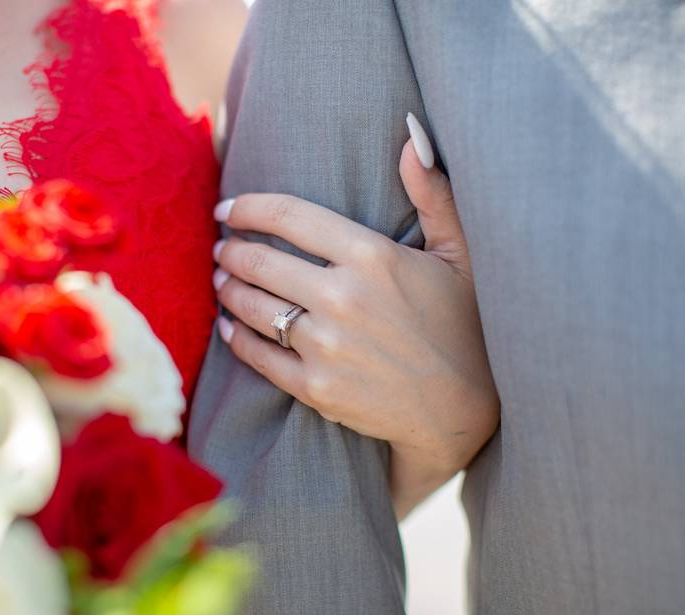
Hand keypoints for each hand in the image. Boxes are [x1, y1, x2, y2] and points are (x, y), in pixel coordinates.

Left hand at [212, 115, 498, 517]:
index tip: (226, 209)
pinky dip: (236, 338)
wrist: (463, 409)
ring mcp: (326, 345)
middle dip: (230, 250)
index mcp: (372, 255)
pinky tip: (229, 326)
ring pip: (251, 307)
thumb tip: (412, 135)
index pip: (288, 216)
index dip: (247, 208)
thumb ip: (433, 193)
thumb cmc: (464, 324)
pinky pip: (258, 356)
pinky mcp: (315, 388)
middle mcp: (342, 297)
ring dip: (228, 289)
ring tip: (222, 281)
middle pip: (259, 261)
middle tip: (220, 248)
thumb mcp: (459, 253)